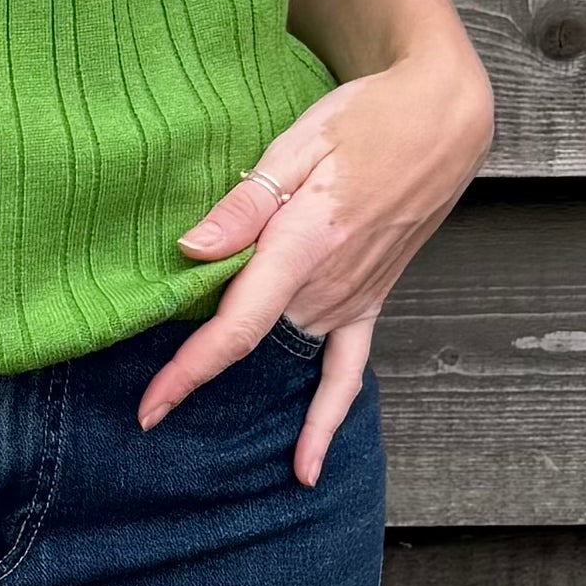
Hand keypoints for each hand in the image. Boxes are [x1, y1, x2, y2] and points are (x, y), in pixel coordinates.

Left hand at [139, 32, 496, 480]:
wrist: (441, 122)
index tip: (151, 407)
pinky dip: (327, 420)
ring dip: (243, 386)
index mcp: (305, 243)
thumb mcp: (299, 143)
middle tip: (144, 410)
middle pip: (253, 343)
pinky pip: (348, 372)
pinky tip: (304, 466)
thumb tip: (191, 250)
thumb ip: (245, 203)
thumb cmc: (364, 119)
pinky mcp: (370, 301)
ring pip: (286, 355)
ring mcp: (353, 298)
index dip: (189, 371)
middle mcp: (329, 285)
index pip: (239, 326)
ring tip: (191, 424)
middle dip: (198, 375)